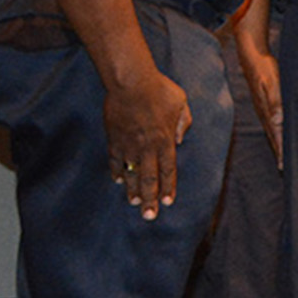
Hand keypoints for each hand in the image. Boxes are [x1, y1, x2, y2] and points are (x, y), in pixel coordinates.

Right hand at [105, 67, 191, 217]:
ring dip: (132, 190)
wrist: (131, 81)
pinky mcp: (114, 139)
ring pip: (131, 173)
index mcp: (165, 140)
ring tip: (134, 204)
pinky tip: (118, 180)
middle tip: (149, 216)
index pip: (168, 169)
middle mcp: (147, 147)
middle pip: (149, 178)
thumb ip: (184, 121)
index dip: (168, 187)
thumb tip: (181, 140)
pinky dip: (117, 171)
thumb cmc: (159, 89)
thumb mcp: (180, 102)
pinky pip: (115, 160)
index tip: (168, 202)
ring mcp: (129, 145)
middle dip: (150, 199)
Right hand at [238, 42, 283, 165]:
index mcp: (267, 111)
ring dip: (278, 144)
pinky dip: (276, 132)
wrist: (252, 57)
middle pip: (273, 137)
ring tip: (282, 157)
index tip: (284, 166)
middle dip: (279, 152)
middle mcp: (264, 113)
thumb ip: (275, 101)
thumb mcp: (271, 83)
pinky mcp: (264, 104)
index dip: (281, 150)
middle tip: (284, 169)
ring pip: (272, 131)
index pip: (276, 135)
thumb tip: (278, 120)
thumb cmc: (265, 69)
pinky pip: (271, 123)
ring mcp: (263, 109)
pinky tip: (280, 134)